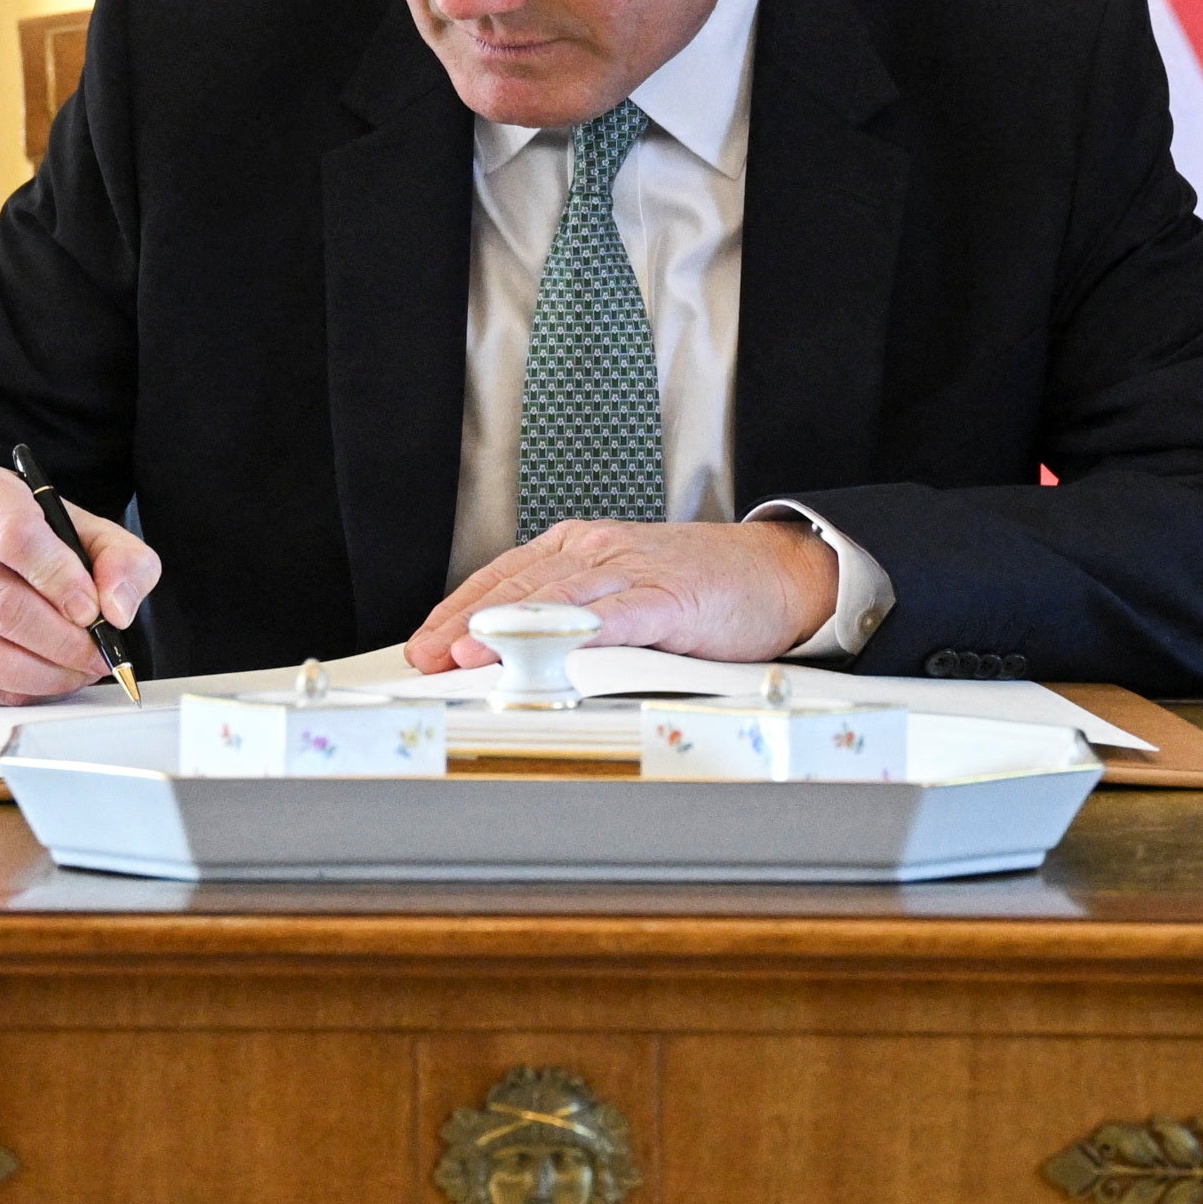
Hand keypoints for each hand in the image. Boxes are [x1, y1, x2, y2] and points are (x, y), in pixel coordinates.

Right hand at [0, 461, 158, 702]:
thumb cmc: (37, 541)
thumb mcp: (90, 532)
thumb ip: (121, 561)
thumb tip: (117, 610)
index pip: (13, 535)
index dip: (59, 579)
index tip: (91, 608)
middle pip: (0, 606)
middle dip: (62, 641)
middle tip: (98, 652)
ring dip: (47, 673)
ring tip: (80, 667)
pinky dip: (22, 690)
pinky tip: (47, 675)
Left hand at [406, 517, 838, 671]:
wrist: (779, 573)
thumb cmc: (703, 587)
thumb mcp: (624, 592)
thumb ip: (576, 614)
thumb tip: (512, 654)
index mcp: (582, 548)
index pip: (503, 577)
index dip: (457, 609)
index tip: (423, 643)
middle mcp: (599, 552)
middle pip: (517, 588)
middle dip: (465, 623)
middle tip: (426, 655)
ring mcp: (634, 573)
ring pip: (558, 599)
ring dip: (508, 628)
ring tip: (468, 654)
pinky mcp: (670, 600)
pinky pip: (619, 618)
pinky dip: (581, 634)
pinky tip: (552, 651)